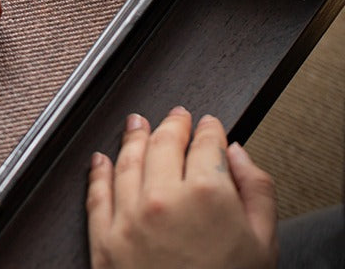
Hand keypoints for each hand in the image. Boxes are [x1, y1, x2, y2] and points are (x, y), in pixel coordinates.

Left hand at [86, 107, 277, 268]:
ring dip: (133, 137)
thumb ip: (257, 191)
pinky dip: (97, 171)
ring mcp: (130, 215)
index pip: (206, 144)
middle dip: (172, 125)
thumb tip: (239, 154)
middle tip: (175, 115)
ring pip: (128, 160)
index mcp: (208, 193)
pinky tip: (100, 158)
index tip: (208, 124)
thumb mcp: (264, 245)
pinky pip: (96, 193)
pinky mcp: (104, 238)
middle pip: (164, 143)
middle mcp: (164, 196)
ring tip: (136, 123)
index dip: (208, 129)